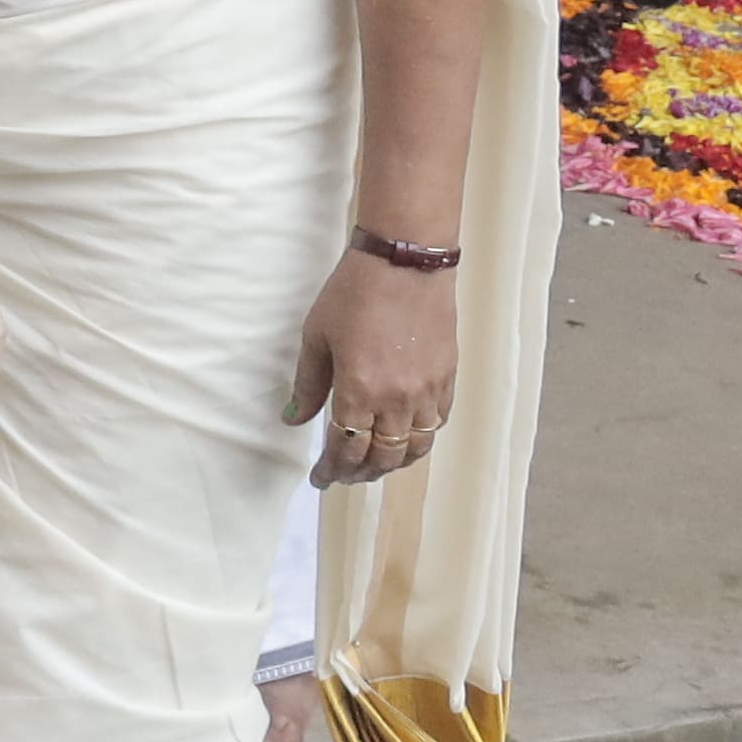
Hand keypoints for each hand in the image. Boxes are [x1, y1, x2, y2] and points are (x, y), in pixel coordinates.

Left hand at [293, 245, 461, 486]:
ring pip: (416, 447)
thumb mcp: (316, 337)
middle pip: (383, 457)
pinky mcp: (447, 377)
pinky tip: (406, 437)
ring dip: (393, 463)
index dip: (332, 470)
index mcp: (359, 392)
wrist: (405, 262)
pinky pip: (437, 422)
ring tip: (374, 465)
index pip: (346, 450)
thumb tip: (293, 419)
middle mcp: (397, 400)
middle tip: (344, 476)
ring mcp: (427, 391)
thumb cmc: (353, 293)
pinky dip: (421, 438)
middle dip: (360, 474)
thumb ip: (309, 384)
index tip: (320, 479)